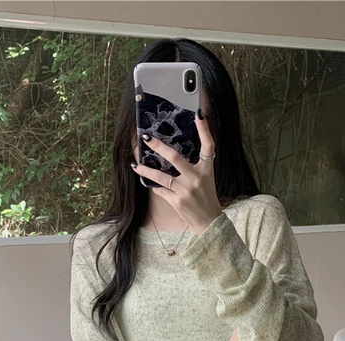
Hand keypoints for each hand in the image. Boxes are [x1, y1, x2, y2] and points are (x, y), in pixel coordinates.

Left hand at [131, 111, 221, 235]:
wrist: (209, 222)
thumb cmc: (206, 197)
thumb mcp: (206, 178)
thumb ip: (195, 165)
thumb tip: (174, 152)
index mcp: (207, 169)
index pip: (208, 145)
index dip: (204, 130)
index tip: (198, 115)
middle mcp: (196, 178)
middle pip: (175, 158)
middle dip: (158, 147)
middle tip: (146, 138)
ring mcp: (186, 190)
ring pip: (161, 177)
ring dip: (146, 170)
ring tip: (135, 165)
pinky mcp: (177, 202)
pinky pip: (161, 190)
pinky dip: (155, 187)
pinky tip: (151, 184)